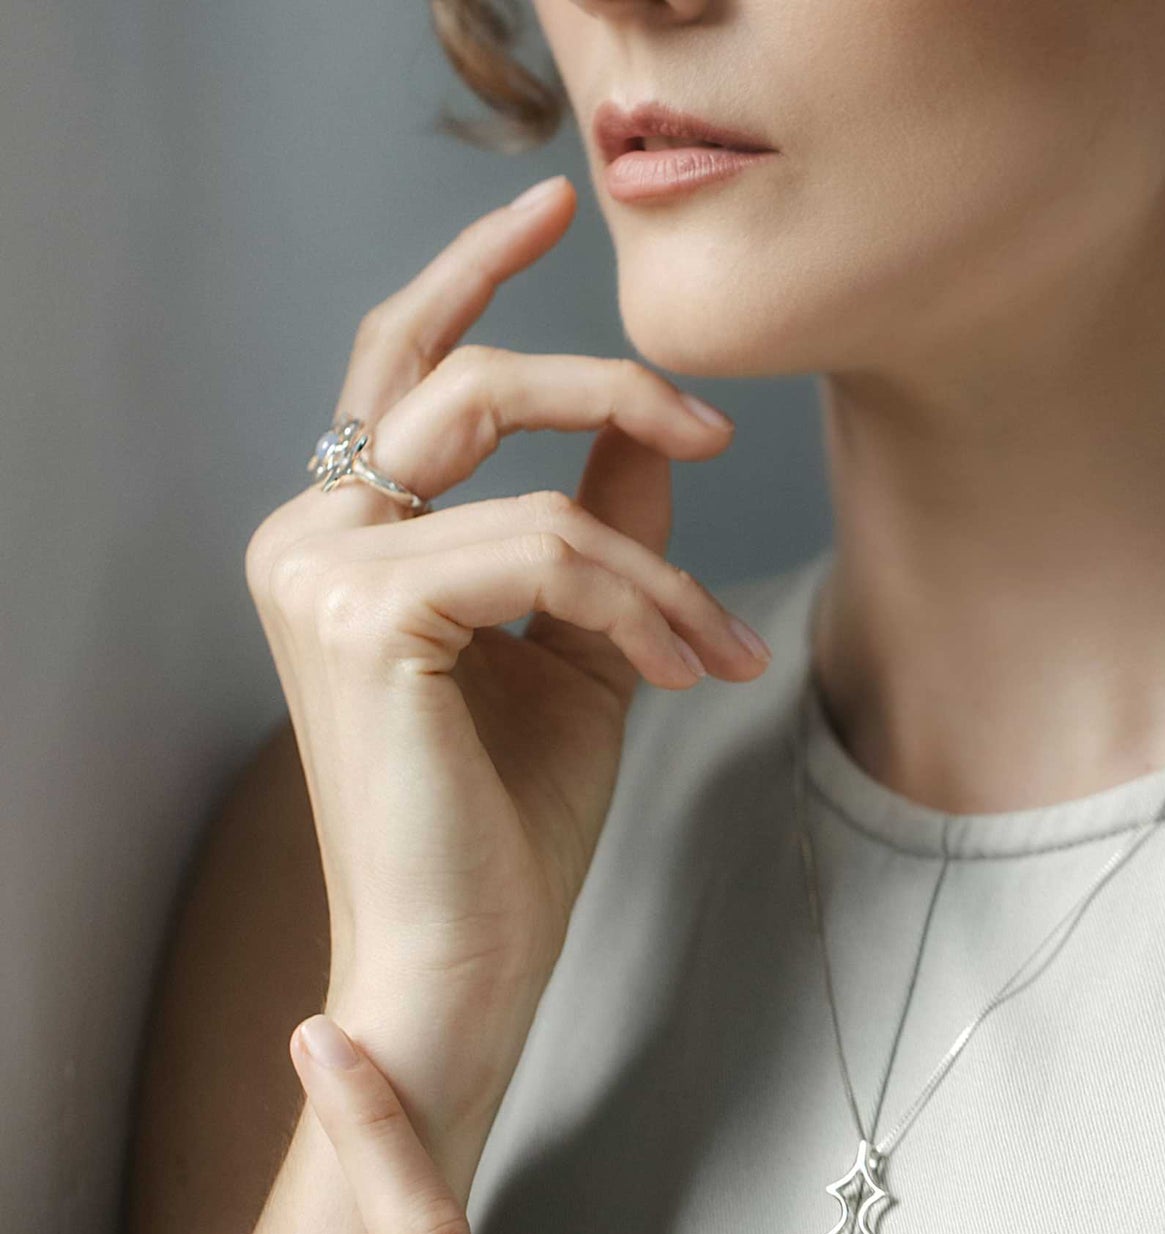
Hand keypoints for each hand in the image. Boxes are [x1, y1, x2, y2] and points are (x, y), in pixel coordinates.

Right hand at [243, 173, 771, 1115]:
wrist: (468, 951)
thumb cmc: (507, 818)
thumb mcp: (578, 641)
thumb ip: (603, 522)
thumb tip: (655, 423)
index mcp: (344, 533)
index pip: (406, 366)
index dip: (472, 272)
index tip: (552, 208)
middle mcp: (307, 534)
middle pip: (461, 377)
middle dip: (602, 381)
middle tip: (712, 421)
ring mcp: (319, 570)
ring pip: (537, 490)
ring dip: (656, 568)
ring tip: (714, 649)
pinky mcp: (363, 618)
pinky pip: (545, 553)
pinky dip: (638, 603)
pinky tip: (680, 669)